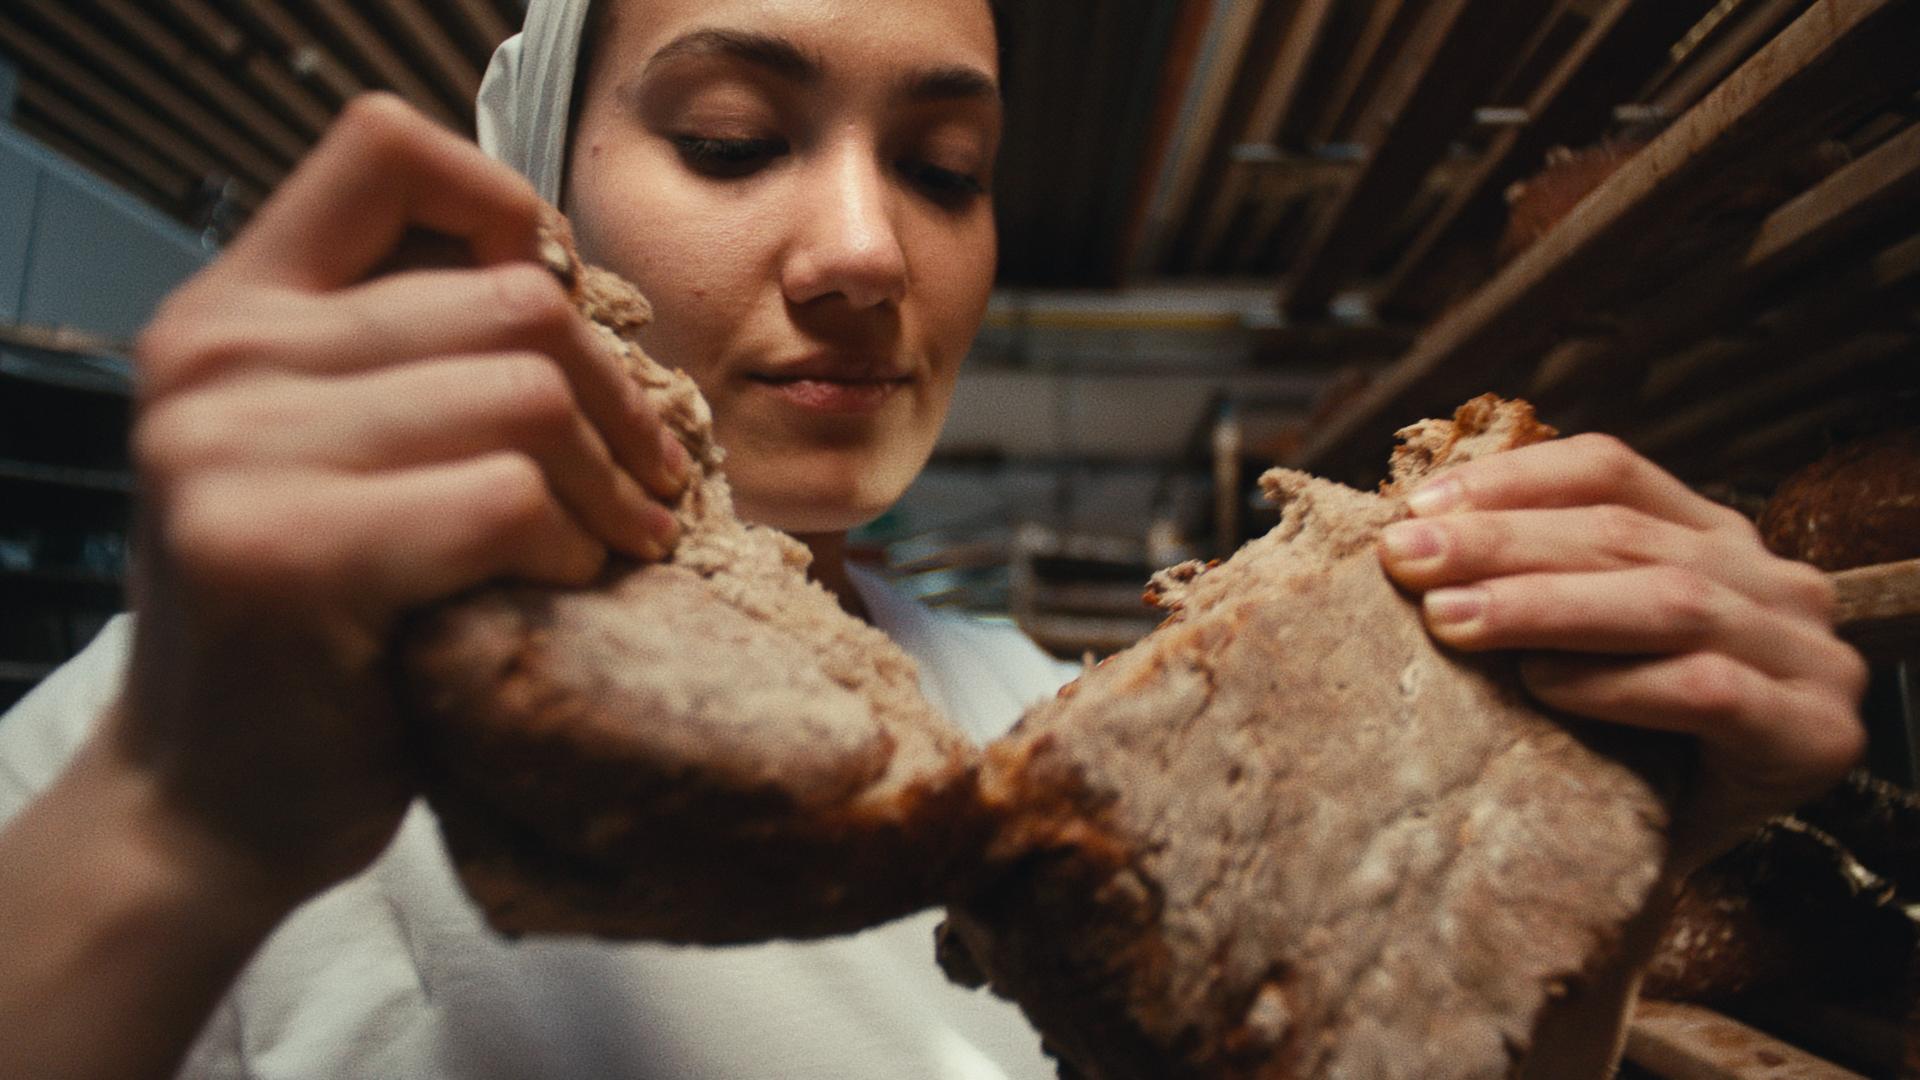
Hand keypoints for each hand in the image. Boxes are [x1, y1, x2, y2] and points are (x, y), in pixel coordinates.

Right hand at [114, 94, 687, 902]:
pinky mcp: (282, 553)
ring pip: (524, 397)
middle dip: (617, 400)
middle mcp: (214, 359)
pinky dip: (572, 549)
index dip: (506, 208)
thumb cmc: (315, 629)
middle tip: (649, 481)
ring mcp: (231, 453)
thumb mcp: (332, 458)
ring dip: (608, 484)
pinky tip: (566, 588)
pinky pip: (507, 499)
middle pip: (512, 300)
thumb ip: (410, 359)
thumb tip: (572, 286)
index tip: (561, 316)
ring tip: (618, 540)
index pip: (387, 149)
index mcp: (232, 310)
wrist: (211, 805)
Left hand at [1377, 433, 1867, 868]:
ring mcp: (1808, 657)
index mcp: (1717, 539)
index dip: (1514, 479)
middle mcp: (1774, 582)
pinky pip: (1707, 690)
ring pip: (1668, 601)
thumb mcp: (1583, 647)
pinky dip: (1615, 684)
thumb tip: (1413, 536)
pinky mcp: (1814, 734)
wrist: (1673, 866)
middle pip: (1625, 534)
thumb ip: (1541, 583)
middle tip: (1406, 557)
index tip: (1418, 506)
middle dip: (1504, 541)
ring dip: (1544, 605)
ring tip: (1448, 618)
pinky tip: (1541, 687)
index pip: (1612, 472)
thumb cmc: (1619, 746)